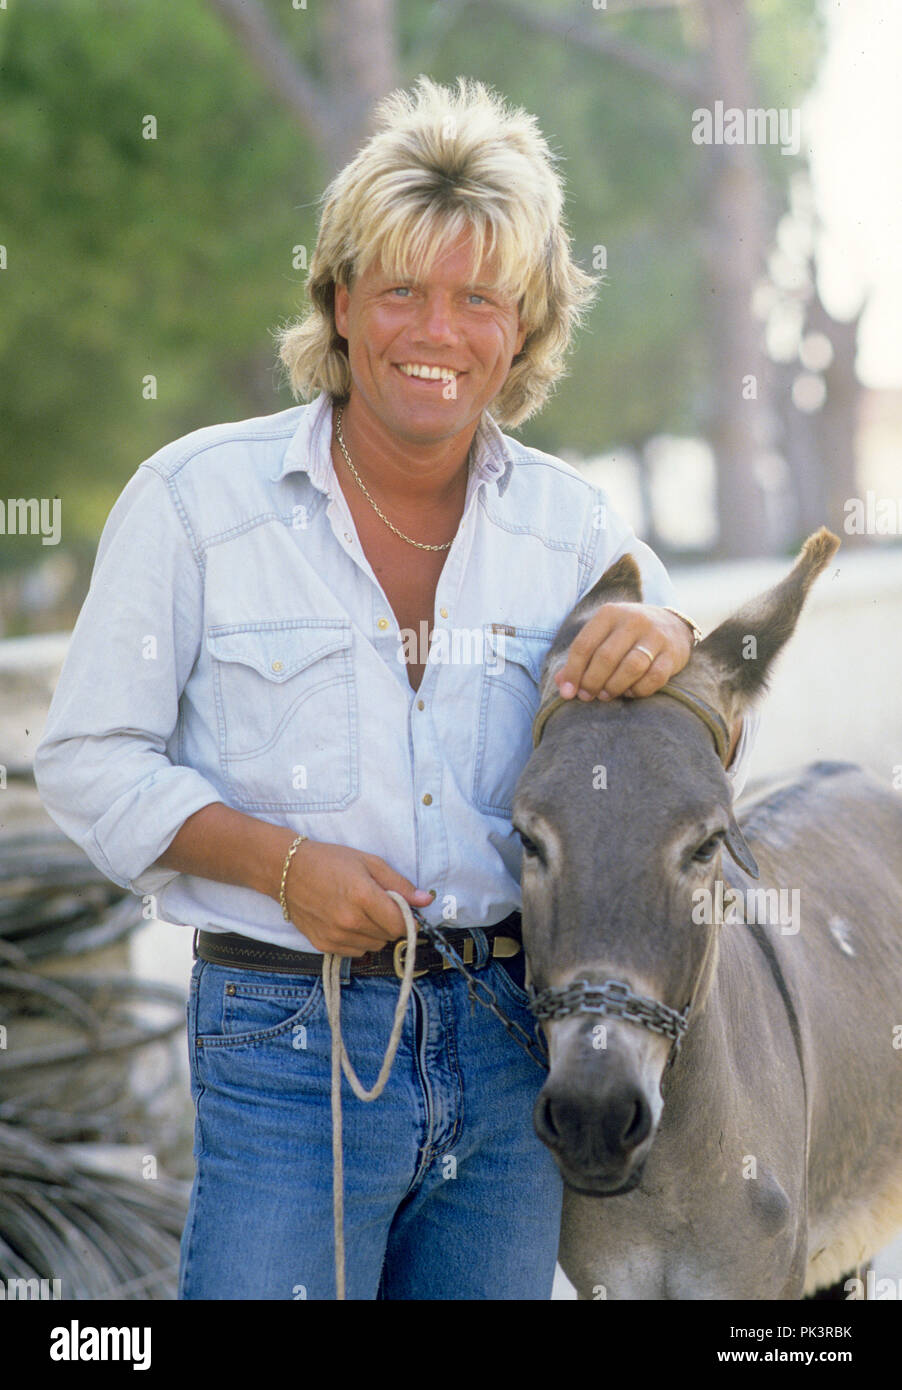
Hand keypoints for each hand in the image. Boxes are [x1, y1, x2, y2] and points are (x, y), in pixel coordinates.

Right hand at [281, 840, 432, 956]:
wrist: (286, 871)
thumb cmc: (329, 861)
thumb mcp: (369, 862)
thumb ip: (399, 884)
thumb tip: (425, 900)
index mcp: (364, 897)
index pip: (401, 925)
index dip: (408, 918)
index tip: (405, 910)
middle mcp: (350, 921)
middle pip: (389, 936)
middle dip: (390, 922)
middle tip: (377, 904)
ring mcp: (336, 936)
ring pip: (374, 946)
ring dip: (374, 932)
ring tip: (360, 911)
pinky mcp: (324, 946)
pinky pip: (356, 951)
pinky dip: (358, 940)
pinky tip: (346, 921)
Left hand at [554, 603, 692, 702]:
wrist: (671, 624)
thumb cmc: (626, 635)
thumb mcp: (603, 636)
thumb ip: (582, 657)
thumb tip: (561, 685)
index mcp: (610, 614)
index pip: (584, 645)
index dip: (573, 672)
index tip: (568, 692)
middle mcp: (633, 620)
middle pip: (606, 657)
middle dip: (592, 682)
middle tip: (587, 696)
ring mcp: (655, 636)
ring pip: (631, 667)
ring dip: (614, 687)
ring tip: (606, 695)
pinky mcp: (673, 654)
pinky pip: (654, 677)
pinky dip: (639, 690)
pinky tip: (630, 692)